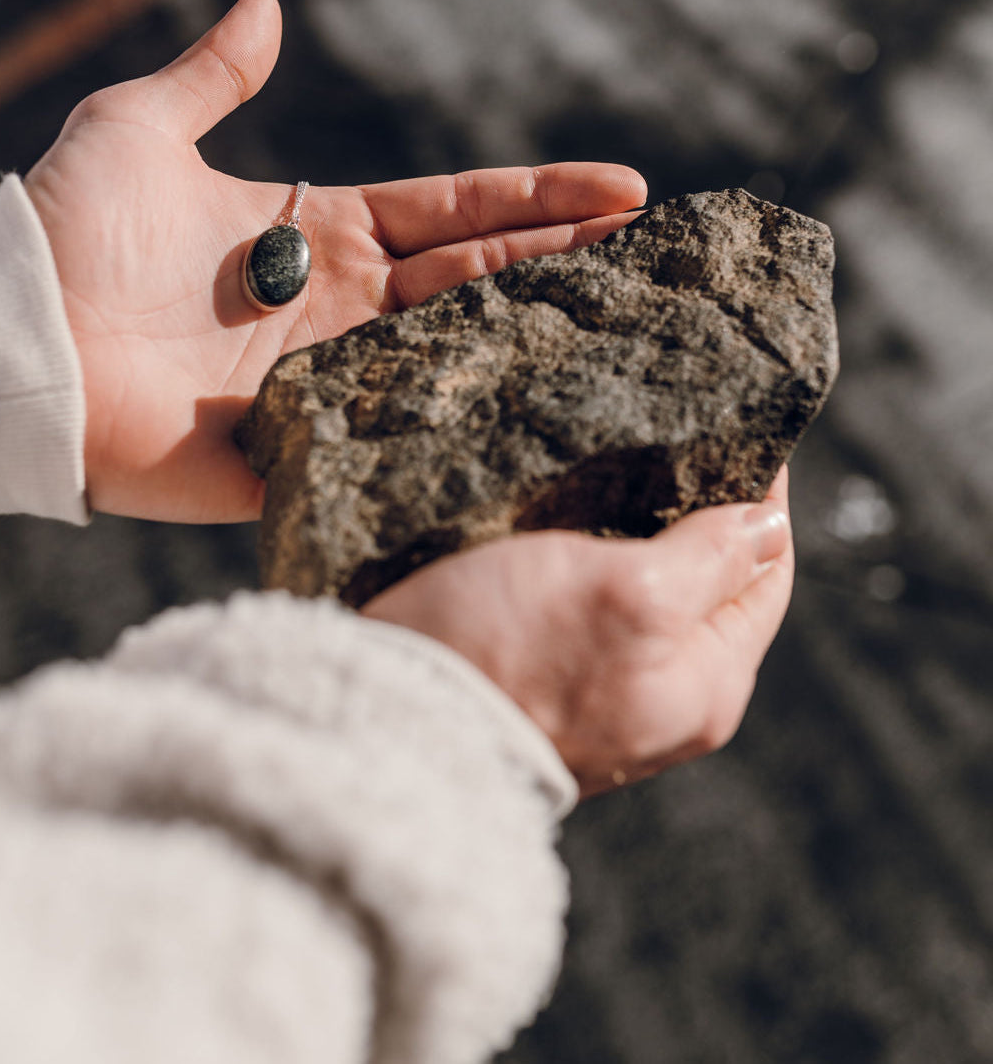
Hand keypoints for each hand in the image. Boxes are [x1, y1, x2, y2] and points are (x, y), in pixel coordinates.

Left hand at [25, 0, 644, 522]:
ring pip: (458, 349)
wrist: (20, 342)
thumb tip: (262, 4)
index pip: (454, 211)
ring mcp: (333, 379)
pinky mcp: (308, 449)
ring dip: (539, 329)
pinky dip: (472, 421)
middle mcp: (341, 305)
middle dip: (566, 256)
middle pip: (478, 277)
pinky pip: (403, 432)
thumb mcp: (139, 129)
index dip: (537, 199)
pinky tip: (547, 411)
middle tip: (653, 244)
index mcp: (319, 232)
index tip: (621, 187)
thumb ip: (212, 75)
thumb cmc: (71, 232)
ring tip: (631, 310)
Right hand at [362, 470, 793, 795]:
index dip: (759, 502)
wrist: (392, 727)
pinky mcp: (554, 696)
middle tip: (676, 445)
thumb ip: (711, 560)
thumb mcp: (629, 591)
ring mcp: (612, 707)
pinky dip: (597, 573)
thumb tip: (771, 524)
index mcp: (708, 684)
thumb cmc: (510, 654)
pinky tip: (567, 535)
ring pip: (654, 604)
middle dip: (702, 520)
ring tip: (620, 478)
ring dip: (644, 543)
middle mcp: (669, 705)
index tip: (742, 435)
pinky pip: (600, 622)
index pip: (766, 575)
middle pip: (713, 592)